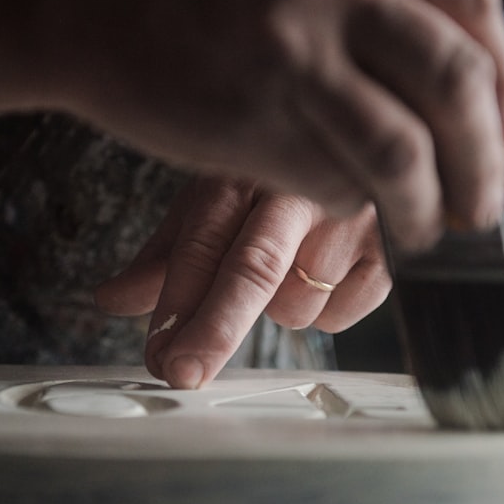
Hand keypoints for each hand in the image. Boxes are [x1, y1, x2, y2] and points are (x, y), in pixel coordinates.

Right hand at [41, 0, 503, 250]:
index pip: (471, 10)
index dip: (502, 82)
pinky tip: (341, 200)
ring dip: (429, 202)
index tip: (501, 128)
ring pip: (403, 149)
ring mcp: (294, 55)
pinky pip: (329, 180)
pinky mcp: (251, 121)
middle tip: (485, 199)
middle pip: (456, 83)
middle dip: (487, 155)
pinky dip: (351, 202)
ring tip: (429, 229)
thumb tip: (426, 65)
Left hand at [95, 176, 390, 388]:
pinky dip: (324, 309)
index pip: (202, 242)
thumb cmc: (277, 181)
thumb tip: (110, 301)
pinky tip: (326, 272)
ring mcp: (350, 214)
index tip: (158, 355)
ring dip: (280, 308)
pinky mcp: (393, 245)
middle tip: (183, 372)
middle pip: (254, 268)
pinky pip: (342, 313)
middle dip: (215, 328)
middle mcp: (296, 188)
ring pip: (298, 304)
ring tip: (290, 265)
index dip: (177, 304)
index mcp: (240, 172)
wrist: (368, 132)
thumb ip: (165, 255)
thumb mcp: (213, 201)